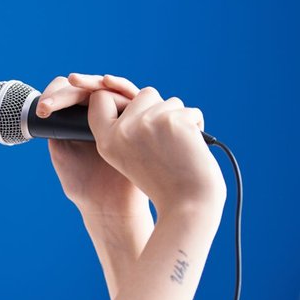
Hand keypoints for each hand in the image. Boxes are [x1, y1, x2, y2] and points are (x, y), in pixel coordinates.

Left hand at [38, 73, 146, 218]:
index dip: (55, 98)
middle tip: (48, 105)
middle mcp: (100, 113)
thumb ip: (56, 130)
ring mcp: (120, 112)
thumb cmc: (85, 185)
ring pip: (105, 87)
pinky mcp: (138, 115)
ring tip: (73, 80)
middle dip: (65, 92)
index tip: (42, 111)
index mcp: (79, 120)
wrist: (110, 205)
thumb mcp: (63, 154)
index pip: (68, 97)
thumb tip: (53, 106)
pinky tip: (105, 82)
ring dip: (89, 81)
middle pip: (84, 89)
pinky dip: (118, 85)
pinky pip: (129, 94)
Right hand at [84, 77, 225, 239]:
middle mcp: (122, 131)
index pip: (101, 100)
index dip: (116, 95)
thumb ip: (129, 128)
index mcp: (106, 142)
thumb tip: (142, 94)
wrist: (187, 206)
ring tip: (178, 150)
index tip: (128, 103)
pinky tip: (191, 150)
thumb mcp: (133, 155)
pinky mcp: (173, 120)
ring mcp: (146, 123)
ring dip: (181, 120)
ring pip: (170, 101)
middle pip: (144, 94)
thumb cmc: (164, 183)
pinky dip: (197, 128)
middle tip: (164, 144)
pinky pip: (192, 111)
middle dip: (160, 110)